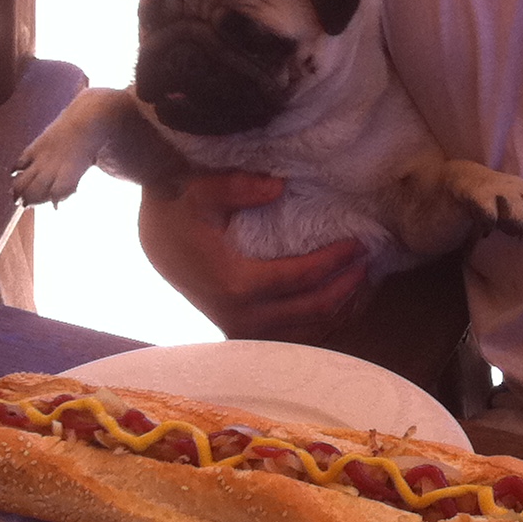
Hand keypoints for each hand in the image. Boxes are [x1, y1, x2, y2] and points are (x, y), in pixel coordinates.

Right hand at [136, 170, 368, 343]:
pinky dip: (322, 322)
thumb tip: (279, 185)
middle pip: (310, 310)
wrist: (153, 241)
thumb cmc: (176, 211)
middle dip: (345, 287)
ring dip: (338, 308)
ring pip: (306, 331)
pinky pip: (293, 336)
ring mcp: (242, 330)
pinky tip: (341, 301)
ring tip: (362, 280)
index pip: (301, 278)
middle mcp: (241, 317)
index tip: (359, 243)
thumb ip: (236, 186)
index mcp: (234, 284)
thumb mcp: (197, 190)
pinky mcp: (243, 332)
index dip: (334, 262)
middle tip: (369, 262)